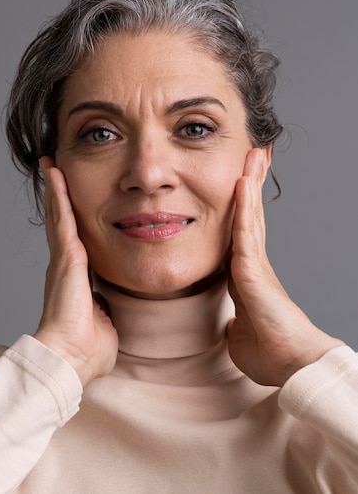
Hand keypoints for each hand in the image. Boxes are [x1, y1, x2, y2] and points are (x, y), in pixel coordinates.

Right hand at [34, 157, 118, 386]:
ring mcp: (63, 259)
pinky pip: (62, 219)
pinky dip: (58, 195)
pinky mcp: (65, 257)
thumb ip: (108, 307)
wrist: (71, 358)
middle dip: (60, 197)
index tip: (73, 201)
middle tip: (55, 172)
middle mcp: (66, 264)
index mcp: (76, 277)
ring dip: (56, 189)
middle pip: (63, 222)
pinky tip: (55, 174)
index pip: (76, 239)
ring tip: (52, 165)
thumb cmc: (88, 347)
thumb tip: (112, 307)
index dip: (73, 219)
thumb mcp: (105, 318)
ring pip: (60, 215)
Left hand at [226, 148, 342, 386]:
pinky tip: (241, 183)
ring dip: (250, 183)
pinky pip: (244, 232)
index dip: (243, 205)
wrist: (289, 365)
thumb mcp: (239, 334)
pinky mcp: (254, 270)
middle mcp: (253, 263)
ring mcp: (256, 263)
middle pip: (250, 213)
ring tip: (254, 154)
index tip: (243, 183)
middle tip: (254, 154)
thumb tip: (230, 324)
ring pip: (250, 214)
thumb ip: (234, 321)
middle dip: (251, 182)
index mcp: (247, 274)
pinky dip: (242, 206)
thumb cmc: (269, 353)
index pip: (243, 231)